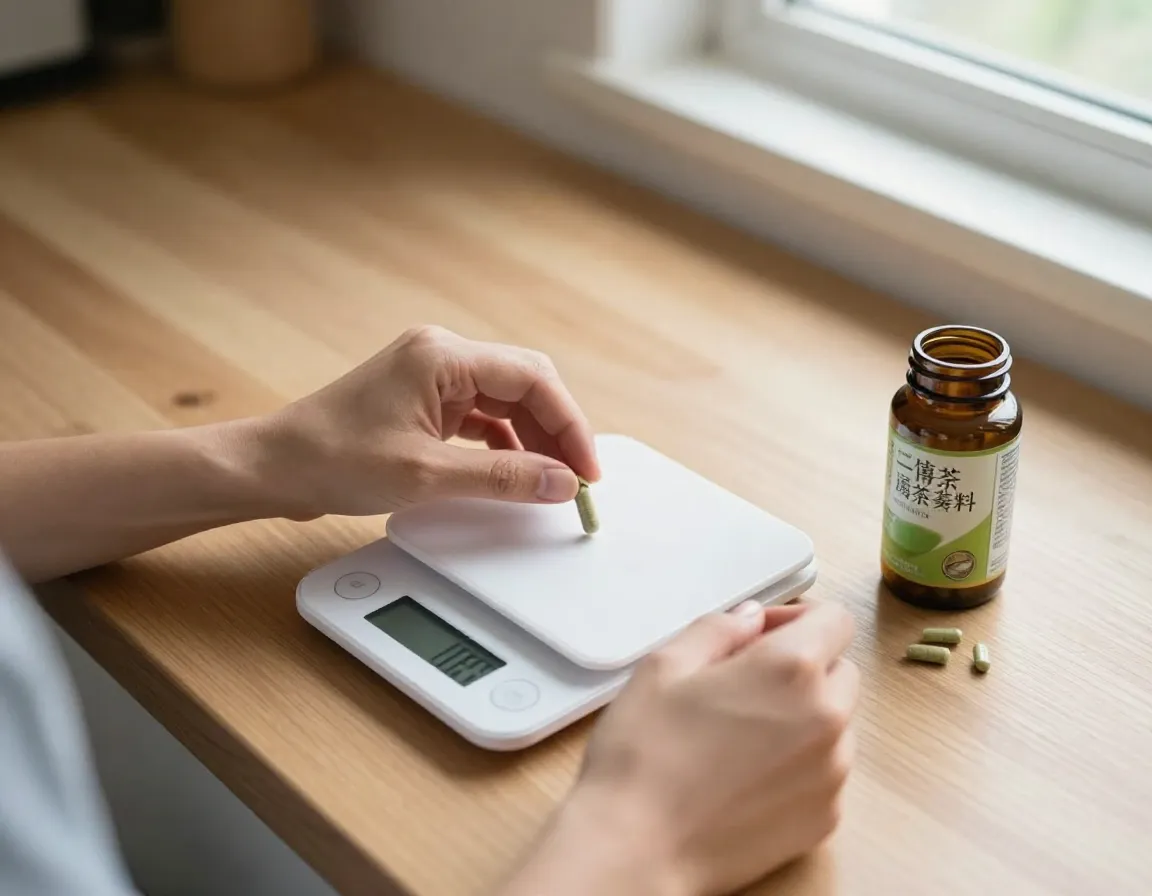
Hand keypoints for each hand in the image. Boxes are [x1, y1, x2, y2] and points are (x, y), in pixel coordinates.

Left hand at [253, 325, 600, 517]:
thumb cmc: (332, 460)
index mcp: (443, 356)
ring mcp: (431, 376)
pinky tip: (514, 471)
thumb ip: (503, 476)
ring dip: (532, 439)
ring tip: (550, 481)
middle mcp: (440, 355)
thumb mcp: (427, 475)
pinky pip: (480, 416)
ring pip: (505, 401)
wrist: (272, 468)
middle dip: (556, 431)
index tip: (586, 470)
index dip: (570, 425)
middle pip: (525, 384)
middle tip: (576, 478)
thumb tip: (561, 482)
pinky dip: (503, 444)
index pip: (533, 378)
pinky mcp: (422, 400)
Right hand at [501, 600, 857, 895]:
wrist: (637, 848)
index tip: (761, 634)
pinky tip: (745, 775)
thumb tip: (750, 620)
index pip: (834, 619)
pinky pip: (826, 772)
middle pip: (839, 671)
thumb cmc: (643, 755)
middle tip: (742, 684)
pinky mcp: (825, 818)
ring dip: (802, 716)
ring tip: (739, 735)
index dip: (796, 617)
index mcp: (790, 668)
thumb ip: (718, 628)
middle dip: (801, 668)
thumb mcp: (664, 666)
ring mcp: (832, 773)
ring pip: (835, 723)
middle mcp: (826, 718)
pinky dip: (798, 765)